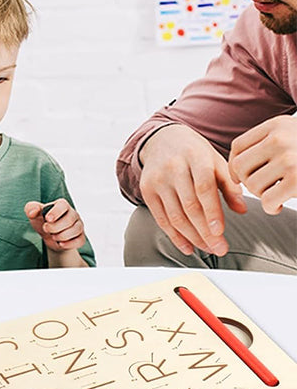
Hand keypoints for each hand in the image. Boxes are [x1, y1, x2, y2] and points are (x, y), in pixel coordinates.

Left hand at [25, 199, 85, 252]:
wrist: (49, 236)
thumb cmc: (42, 221)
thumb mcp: (34, 214)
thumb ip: (31, 209)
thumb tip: (32, 212)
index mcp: (62, 205)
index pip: (63, 205)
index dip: (56, 212)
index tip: (47, 219)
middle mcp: (73, 214)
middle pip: (69, 219)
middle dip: (56, 227)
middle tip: (46, 229)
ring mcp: (78, 226)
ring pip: (76, 230)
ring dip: (62, 235)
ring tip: (53, 236)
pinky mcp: (80, 237)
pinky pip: (80, 240)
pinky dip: (70, 244)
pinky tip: (60, 244)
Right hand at [138, 124, 246, 255]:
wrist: (162, 139)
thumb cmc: (195, 153)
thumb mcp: (215, 160)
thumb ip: (229, 184)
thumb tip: (242, 210)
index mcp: (195, 156)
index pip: (203, 187)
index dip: (211, 211)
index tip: (220, 232)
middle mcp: (173, 167)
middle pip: (189, 205)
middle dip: (205, 232)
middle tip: (220, 249)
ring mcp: (157, 179)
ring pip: (174, 215)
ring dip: (192, 237)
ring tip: (208, 249)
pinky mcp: (146, 190)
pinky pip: (161, 218)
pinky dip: (174, 236)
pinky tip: (188, 247)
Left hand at [228, 115, 296, 214]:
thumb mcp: (292, 135)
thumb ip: (268, 143)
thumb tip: (234, 169)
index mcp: (277, 125)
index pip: (238, 146)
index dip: (235, 165)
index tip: (243, 176)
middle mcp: (280, 139)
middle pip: (240, 166)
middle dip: (247, 182)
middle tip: (262, 187)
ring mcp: (289, 159)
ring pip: (252, 185)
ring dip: (261, 195)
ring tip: (274, 194)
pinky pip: (267, 200)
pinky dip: (270, 207)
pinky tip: (278, 204)